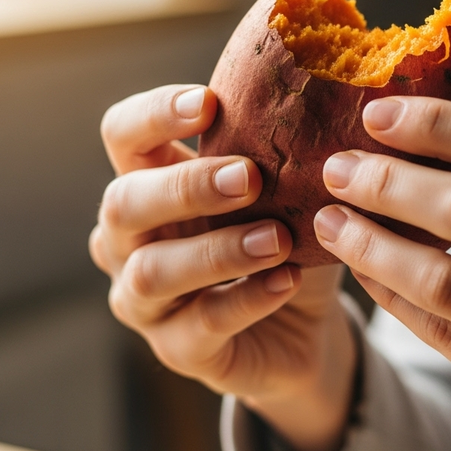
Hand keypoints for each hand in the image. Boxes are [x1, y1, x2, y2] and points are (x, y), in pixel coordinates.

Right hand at [90, 84, 355, 450]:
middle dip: (187, 187)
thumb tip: (327, 102)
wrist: (305, 322)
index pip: (123, 135)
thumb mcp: (285, 192)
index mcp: (151, 184)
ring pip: (152, 272)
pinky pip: (200, 325)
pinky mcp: (176, 348)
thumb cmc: (286, 239)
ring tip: (278, 239)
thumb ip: (285, 154)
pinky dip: (248, 300)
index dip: (153, 115)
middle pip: (124, 202)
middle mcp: (131, 239)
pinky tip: (288, 281)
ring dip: (219, 250)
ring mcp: (145, 299)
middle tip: (249, 178)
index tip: (208, 103)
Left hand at [314, 96, 450, 450]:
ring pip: (443, 280)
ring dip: (371, 243)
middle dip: (388, 181)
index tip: (377, 115)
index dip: (436, 124)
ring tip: (331, 220)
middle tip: (339, 167)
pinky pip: (439, 332)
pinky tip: (362, 268)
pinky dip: (389, 292)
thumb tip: (430, 132)